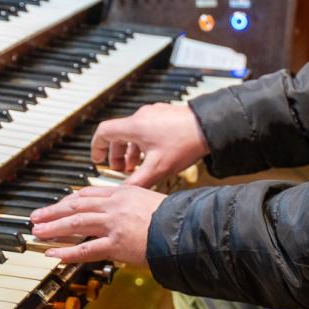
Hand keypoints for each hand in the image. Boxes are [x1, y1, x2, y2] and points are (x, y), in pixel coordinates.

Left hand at [29, 185, 164, 264]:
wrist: (184, 229)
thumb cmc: (174, 217)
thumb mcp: (150, 200)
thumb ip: (133, 204)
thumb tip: (123, 212)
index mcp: (124, 192)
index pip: (89, 193)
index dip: (69, 199)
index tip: (58, 204)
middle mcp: (115, 205)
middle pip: (77, 205)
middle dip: (54, 211)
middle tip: (37, 217)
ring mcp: (114, 224)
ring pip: (76, 223)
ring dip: (54, 227)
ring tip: (38, 232)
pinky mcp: (116, 244)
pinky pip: (86, 249)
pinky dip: (67, 251)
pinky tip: (53, 253)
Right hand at [91, 102, 208, 186]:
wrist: (211, 127)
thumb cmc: (186, 143)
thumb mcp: (157, 168)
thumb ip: (137, 182)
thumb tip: (122, 194)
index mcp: (134, 126)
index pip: (103, 132)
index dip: (97, 147)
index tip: (98, 159)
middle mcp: (142, 116)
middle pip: (119, 133)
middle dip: (117, 153)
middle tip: (122, 169)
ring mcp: (155, 114)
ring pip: (135, 131)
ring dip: (132, 149)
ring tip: (138, 165)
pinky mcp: (167, 115)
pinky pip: (148, 128)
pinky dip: (145, 142)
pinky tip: (156, 155)